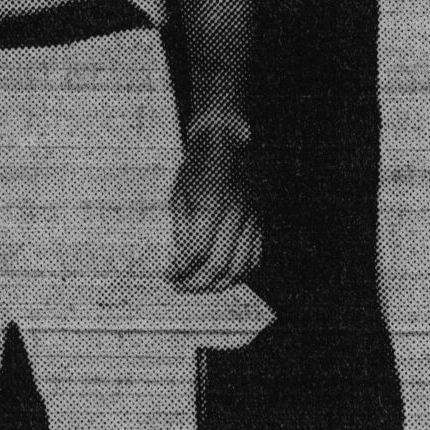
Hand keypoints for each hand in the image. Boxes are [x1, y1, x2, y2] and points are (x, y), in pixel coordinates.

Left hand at [167, 131, 263, 291]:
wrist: (226, 143)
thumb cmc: (198, 166)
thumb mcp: (179, 194)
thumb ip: (182, 229)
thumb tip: (180, 260)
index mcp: (210, 205)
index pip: (196, 252)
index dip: (181, 270)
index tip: (169, 275)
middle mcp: (235, 214)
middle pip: (219, 265)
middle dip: (196, 283)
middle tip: (181, 285)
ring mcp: (251, 219)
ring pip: (240, 267)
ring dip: (218, 284)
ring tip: (199, 286)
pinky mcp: (260, 222)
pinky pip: (255, 258)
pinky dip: (239, 275)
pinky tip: (223, 277)